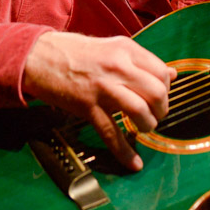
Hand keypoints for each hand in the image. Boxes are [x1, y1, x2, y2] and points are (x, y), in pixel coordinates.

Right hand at [21, 31, 176, 170]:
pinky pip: (112, 133)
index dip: (166, 88)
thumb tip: (171, 74)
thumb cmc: (75, 51)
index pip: (162, 71)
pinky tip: (133, 163)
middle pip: (157, 92)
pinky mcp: (88, 107)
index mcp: (126, 49)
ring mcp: (103, 87)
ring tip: (144, 127)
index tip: (160, 97)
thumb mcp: (112, 46)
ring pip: (140, 111)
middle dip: (162, 109)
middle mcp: (118, 66)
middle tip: (156, 114)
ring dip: (148, 125)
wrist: (38, 57)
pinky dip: (125, 152)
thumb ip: (141, 60)